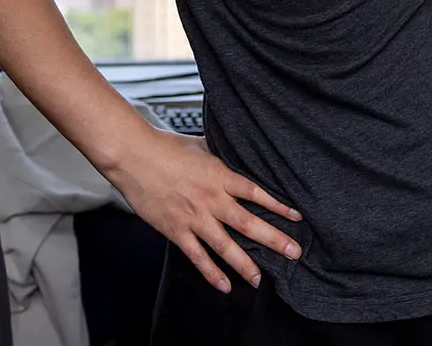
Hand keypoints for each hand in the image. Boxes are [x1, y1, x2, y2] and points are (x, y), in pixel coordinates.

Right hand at [105, 127, 302, 292]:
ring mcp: (194, 218)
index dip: (278, 206)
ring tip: (260, 279)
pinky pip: (197, 257)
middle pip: (248, 223)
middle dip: (274, 240)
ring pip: (225, 246)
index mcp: (220, 176)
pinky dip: (211, 273)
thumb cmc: (166, 147)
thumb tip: (236, 155)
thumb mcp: (202, 146)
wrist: (134, 157)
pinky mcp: (176, 231)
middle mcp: (211, 200)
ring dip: (245, 264)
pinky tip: (224, 285)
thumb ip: (221, 157)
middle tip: (294, 253)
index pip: (257, 193)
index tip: (297, 217)